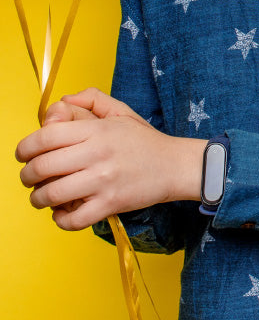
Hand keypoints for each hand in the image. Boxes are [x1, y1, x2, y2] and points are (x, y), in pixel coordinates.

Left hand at [15, 87, 204, 230]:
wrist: (175, 165)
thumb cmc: (144, 140)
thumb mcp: (121, 111)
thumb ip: (91, 99)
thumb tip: (61, 102)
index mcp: (97, 130)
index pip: (45, 137)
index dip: (25, 148)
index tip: (24, 155)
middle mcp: (97, 154)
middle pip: (41, 167)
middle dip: (27, 175)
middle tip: (32, 177)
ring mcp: (103, 181)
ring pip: (50, 195)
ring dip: (39, 199)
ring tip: (45, 196)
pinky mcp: (109, 204)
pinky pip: (71, 220)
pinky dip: (60, 219)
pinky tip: (64, 211)